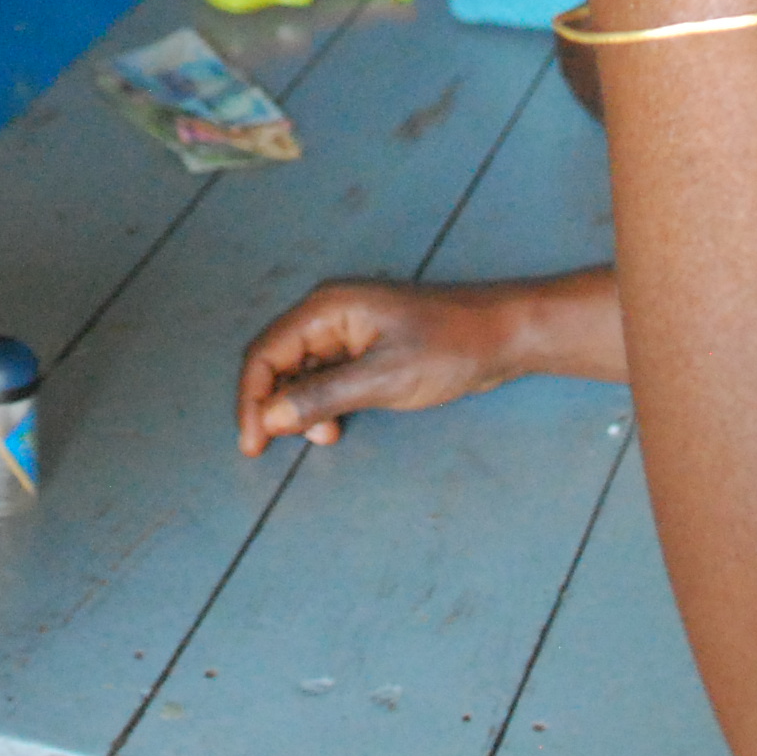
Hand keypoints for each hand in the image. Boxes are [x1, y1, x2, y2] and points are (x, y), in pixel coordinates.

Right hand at [236, 280, 529, 452]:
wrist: (505, 335)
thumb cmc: (449, 348)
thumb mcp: (383, 379)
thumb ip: (323, 397)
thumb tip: (271, 418)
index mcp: (326, 309)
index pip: (266, 353)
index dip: (251, 399)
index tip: (253, 444)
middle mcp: (329, 313)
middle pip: (278, 361)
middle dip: (274, 405)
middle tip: (279, 447)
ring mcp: (348, 329)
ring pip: (301, 372)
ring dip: (302, 407)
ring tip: (326, 436)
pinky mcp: (366, 346)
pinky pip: (326, 375)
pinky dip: (324, 402)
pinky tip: (337, 423)